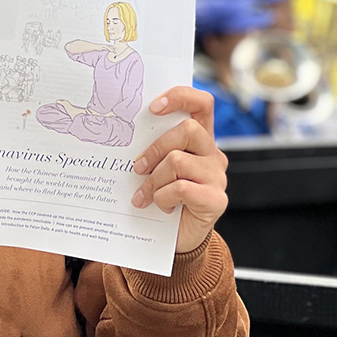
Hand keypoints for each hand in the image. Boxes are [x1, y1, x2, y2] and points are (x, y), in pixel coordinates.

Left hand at [130, 86, 227, 253]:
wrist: (176, 238)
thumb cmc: (162, 196)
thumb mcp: (155, 167)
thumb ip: (152, 147)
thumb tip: (119, 130)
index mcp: (198, 139)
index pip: (201, 103)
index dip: (180, 97)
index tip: (153, 107)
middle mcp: (213, 154)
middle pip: (188, 130)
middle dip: (156, 148)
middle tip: (137, 167)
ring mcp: (217, 176)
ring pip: (178, 161)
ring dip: (154, 179)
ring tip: (144, 195)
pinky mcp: (216, 199)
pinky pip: (182, 188)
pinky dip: (163, 197)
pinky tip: (160, 207)